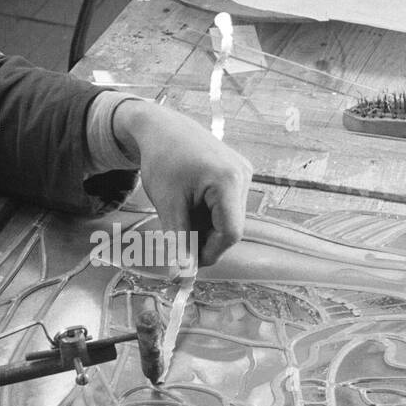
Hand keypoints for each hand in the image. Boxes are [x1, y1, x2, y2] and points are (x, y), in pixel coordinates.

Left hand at [112, 100, 252, 266]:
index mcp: (228, 181)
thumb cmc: (162, 161)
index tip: (186, 259)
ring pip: (229, 218)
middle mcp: (243, 175)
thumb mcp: (168, 205)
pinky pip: (228, 205)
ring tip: (181, 212)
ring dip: (206, 226)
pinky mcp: (238, 173)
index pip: (231, 233)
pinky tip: (191, 203)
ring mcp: (244, 173)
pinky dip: (209, 213)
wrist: (162, 128)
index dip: (209, 252)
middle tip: (178, 236)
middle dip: (205, 238)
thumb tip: (181, 277)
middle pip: (231, 227)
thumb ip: (178, 241)